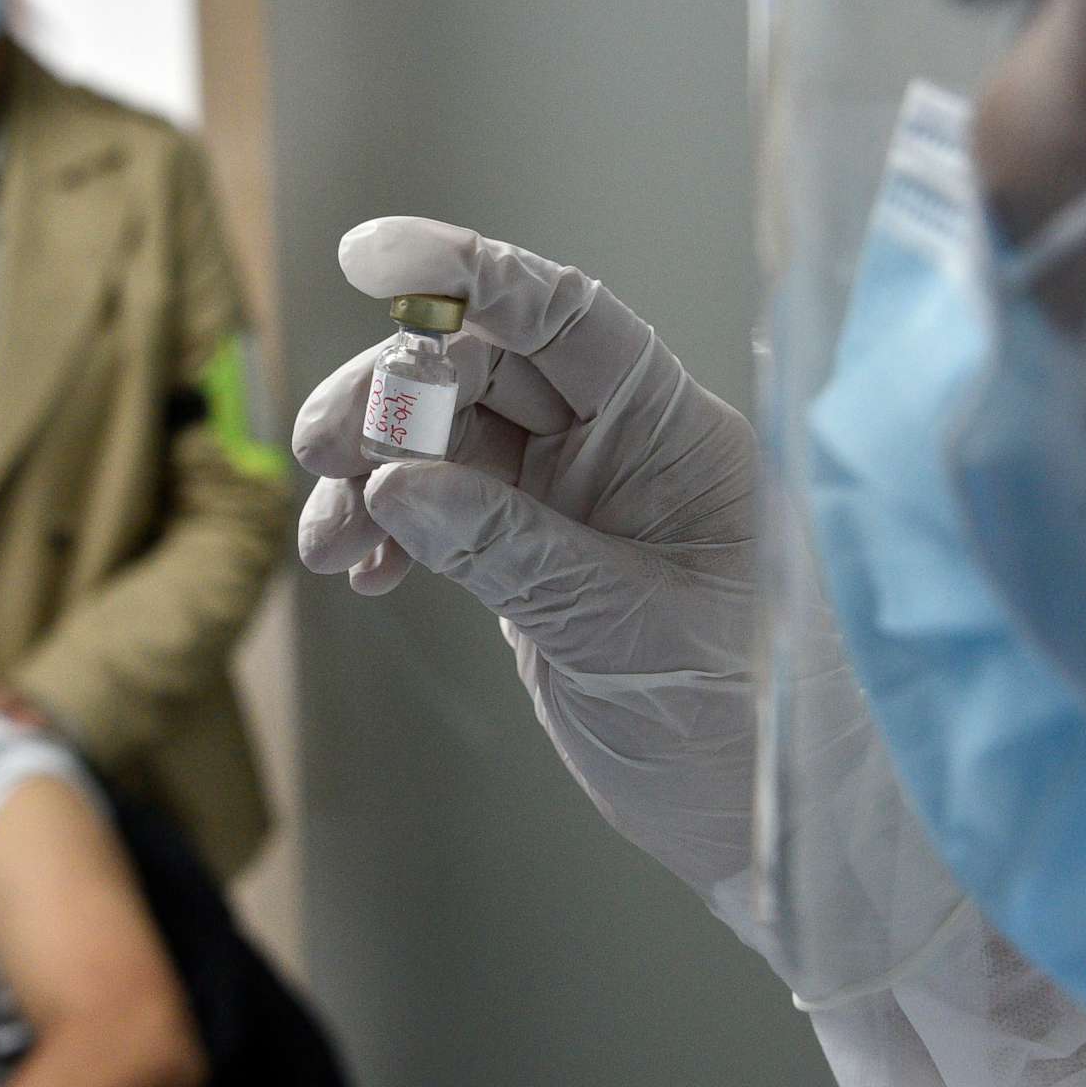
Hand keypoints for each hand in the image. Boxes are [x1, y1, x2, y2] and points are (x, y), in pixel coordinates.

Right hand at [291, 217, 759, 892]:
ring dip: (368, 473)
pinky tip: (361, 567)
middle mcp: (618, 448)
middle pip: (478, 370)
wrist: (759, 828)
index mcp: (672, 430)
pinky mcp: (529, 560)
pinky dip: (385, 528)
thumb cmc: (746, 720)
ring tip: (329, 541)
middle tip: (325, 449)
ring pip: (440, 443)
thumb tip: (394, 483)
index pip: (564, 317)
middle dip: (389, 397)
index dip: (470, 272)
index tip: (370, 258)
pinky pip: (436, 513)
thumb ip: (510, 550)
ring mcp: (569, 502)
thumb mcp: (625, 629)